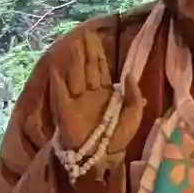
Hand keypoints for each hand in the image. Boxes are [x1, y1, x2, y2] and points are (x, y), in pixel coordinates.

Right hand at [54, 28, 145, 174]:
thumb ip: (135, 96)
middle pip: (87, 68)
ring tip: (75, 43)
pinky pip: (60, 90)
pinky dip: (58, 78)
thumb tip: (129, 75)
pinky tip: (58, 64)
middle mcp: (89, 94)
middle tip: (85, 34)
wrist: (102, 158)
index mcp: (105, 94)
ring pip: (75, 74)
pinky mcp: (64, 109)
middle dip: (86, 51)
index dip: (98, 54)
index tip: (95, 38)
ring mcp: (75, 100)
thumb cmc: (118, 139)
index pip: (100, 69)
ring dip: (75, 60)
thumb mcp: (134, 116)